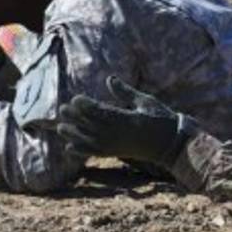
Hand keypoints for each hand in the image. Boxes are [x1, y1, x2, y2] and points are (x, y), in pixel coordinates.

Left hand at [57, 76, 188, 163]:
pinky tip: (69, 148)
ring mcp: (116, 145)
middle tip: (63, 110)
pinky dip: (82, 151)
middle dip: (75, 118)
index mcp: (126, 119)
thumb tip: (109, 78)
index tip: (75, 99)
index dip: (85, 106)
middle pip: (91, 125)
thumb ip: (125, 92)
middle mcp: (118, 134)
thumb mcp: (145, 101)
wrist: (171, 145)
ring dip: (74, 135)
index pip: (100, 112)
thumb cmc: (161, 119)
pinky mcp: (116, 153)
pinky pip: (95, 153)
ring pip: (90, 140)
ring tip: (61, 128)